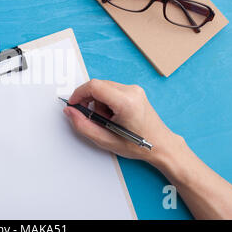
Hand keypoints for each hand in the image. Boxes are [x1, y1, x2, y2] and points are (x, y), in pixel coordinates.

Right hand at [64, 79, 183, 165]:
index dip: (79, 94)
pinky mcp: (134, 91)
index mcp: (126, 102)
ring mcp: (134, 89)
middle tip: (93, 118)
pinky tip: (113, 115)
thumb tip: (70, 112)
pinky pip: (111, 90)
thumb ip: (83, 125)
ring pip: (103, 87)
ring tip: (108, 120)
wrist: (161, 145)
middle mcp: (132, 91)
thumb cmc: (139, 145)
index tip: (73, 104)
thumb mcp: (106, 140)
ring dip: (99, 102)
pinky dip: (106, 101)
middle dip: (89, 100)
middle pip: (98, 86)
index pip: (94, 86)